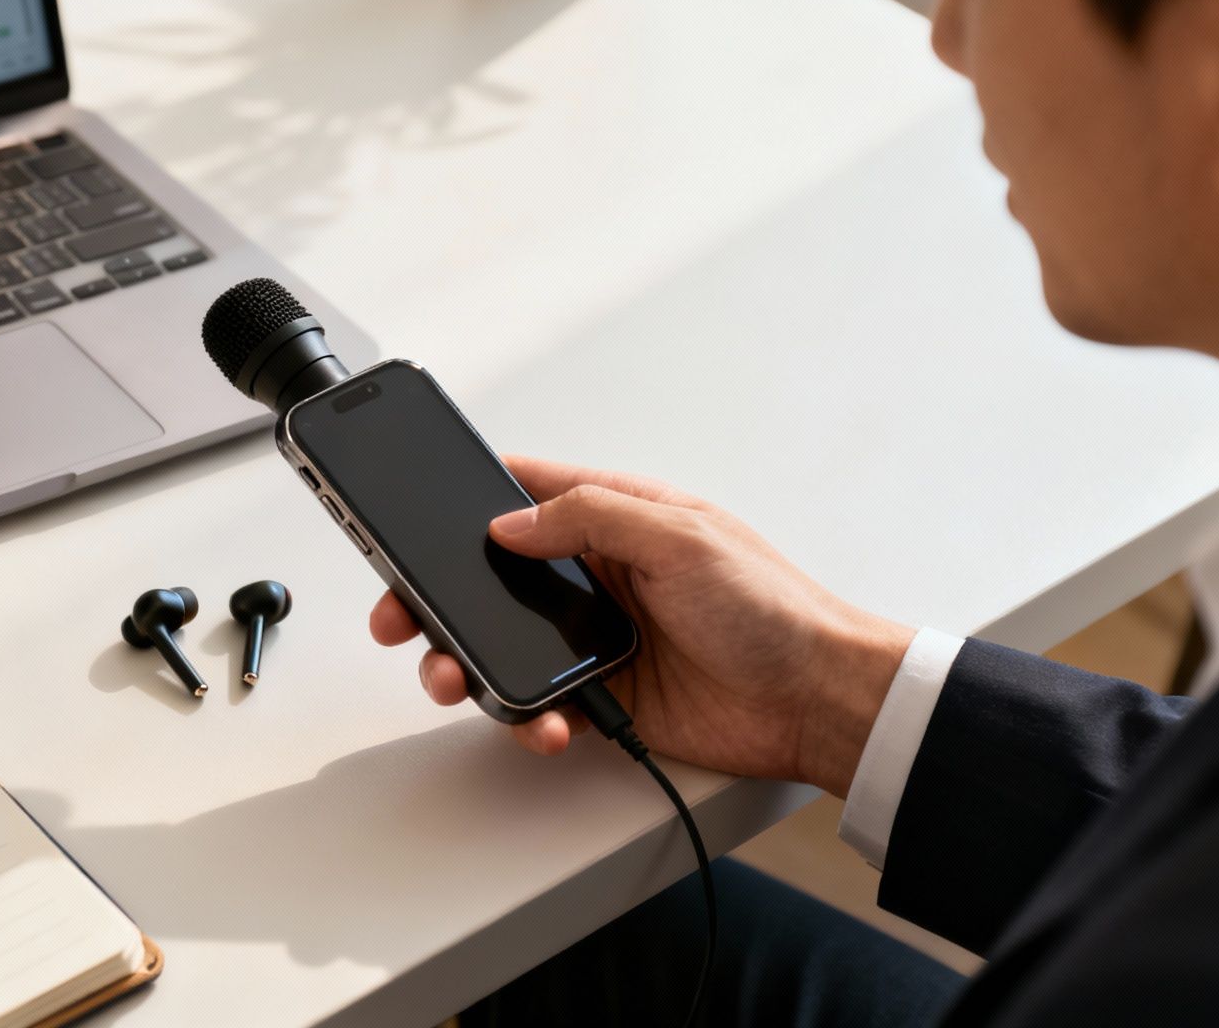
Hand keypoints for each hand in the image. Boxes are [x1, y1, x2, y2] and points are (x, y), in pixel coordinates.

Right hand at [368, 456, 913, 796]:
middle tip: (400, 620)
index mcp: (617, 518)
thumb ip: (590, 517)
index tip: (410, 521)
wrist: (817, 702)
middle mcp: (599, 575)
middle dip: (436, 600)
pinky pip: (540, 705)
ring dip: (467, 666)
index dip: (464, 504)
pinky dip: (527, 719)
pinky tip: (544, 725)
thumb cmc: (772, 608)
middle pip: (491, 579)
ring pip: (503, 647)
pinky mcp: (604, 697)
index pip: (524, 493)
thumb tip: (510, 522)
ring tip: (454, 680)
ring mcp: (597, 638)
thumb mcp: (681, 536)